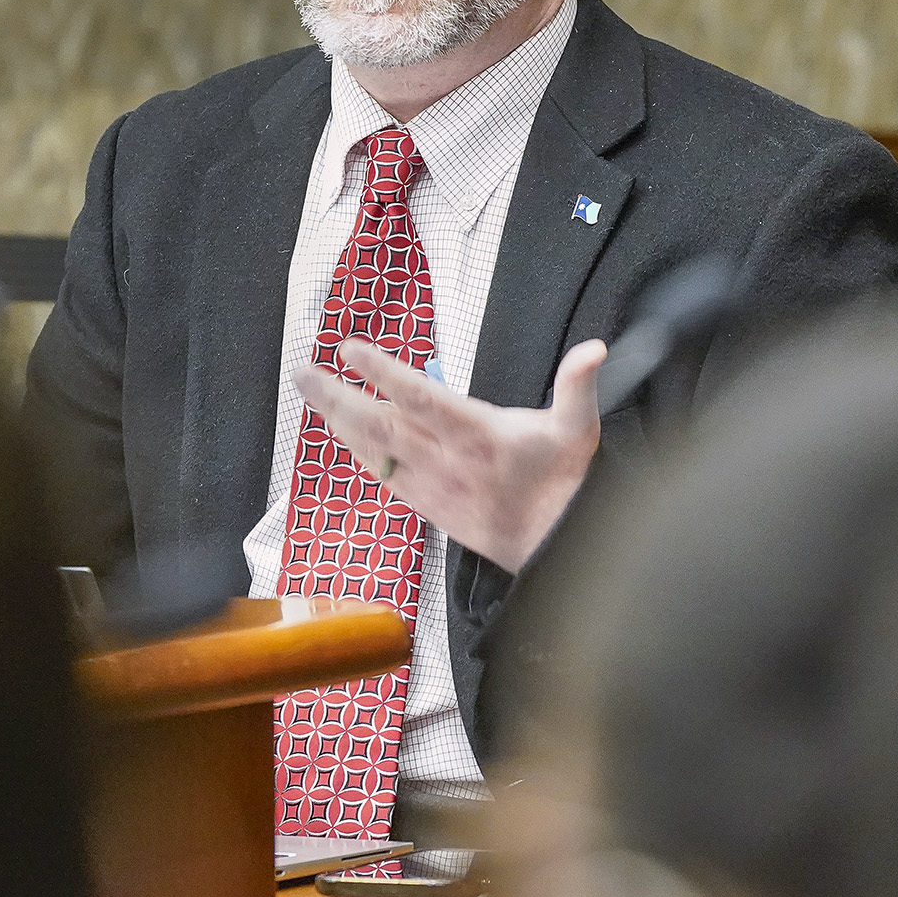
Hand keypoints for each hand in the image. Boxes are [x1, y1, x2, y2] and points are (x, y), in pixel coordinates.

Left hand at [289, 336, 607, 573]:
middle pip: (381, 425)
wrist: (555, 549)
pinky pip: (381, 474)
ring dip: (337, 420)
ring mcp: (431, 486)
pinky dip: (355, 450)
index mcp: (479, 436)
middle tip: (303, 370)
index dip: (385, 374)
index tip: (350, 350)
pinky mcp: (425, 504)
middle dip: (338, 396)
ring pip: (373, 451)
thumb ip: (578, 385)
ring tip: (310, 390)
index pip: (423, 399)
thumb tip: (594, 348)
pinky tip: (336, 430)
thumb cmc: (564, 482)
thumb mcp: (579, 428)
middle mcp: (447, 461)